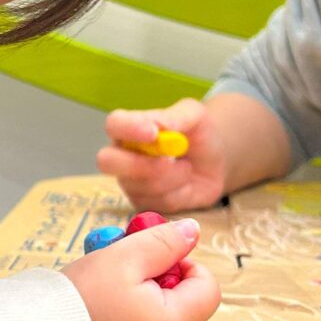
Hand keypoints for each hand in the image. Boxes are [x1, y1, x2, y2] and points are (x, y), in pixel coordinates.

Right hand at [63, 216, 222, 320]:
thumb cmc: (79, 299)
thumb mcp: (122, 257)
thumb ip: (162, 241)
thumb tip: (193, 231)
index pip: (207, 288)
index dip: (185, 263)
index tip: (152, 255)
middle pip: (179, 303)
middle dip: (154, 278)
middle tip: (118, 267)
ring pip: (156, 320)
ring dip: (136, 297)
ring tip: (99, 289)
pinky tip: (94, 312)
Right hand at [97, 99, 228, 212]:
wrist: (213, 164)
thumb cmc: (198, 134)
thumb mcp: (195, 116)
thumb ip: (176, 117)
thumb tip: (159, 126)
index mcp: (130, 128)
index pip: (114, 124)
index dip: (128, 129)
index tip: (153, 133)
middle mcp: (122, 156)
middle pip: (107, 161)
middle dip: (140, 164)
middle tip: (169, 161)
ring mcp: (130, 183)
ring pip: (141, 186)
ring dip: (172, 177)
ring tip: (187, 166)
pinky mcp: (143, 205)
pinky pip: (157, 204)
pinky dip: (179, 194)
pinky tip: (185, 185)